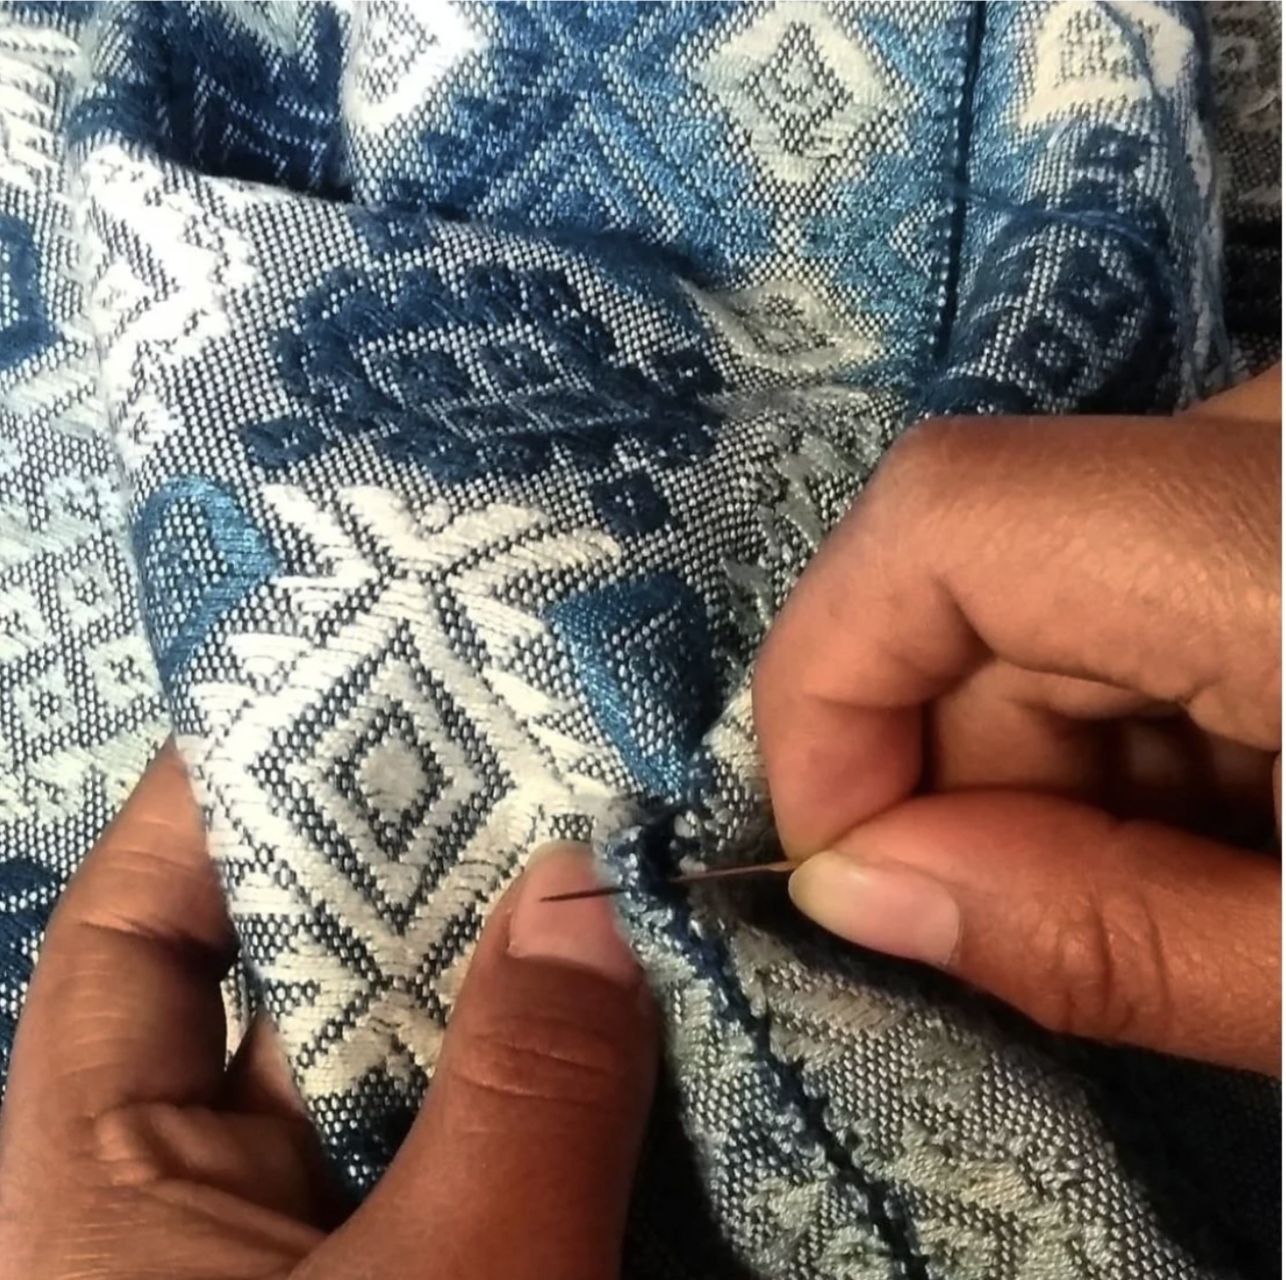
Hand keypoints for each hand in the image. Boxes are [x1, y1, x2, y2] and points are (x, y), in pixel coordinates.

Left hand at [0, 745, 656, 1278]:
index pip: (126, 947)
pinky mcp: (443, 1272)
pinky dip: (560, 1075)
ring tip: (615, 853)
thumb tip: (587, 882)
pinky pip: (491, 1143)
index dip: (209, 811)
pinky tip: (653, 999)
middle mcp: (208, 1215)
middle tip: (531, 757)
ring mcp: (337, 1251)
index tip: (334, 695)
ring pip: (415, 1070)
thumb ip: (522, 1089)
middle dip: (415, 882)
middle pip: (296, 992)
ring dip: (515, 978)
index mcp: (112, 1201)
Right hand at [754, 367, 1281, 1074]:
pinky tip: (1223, 810)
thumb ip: (1107, 936)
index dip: (832, 683)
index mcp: (1275, 544)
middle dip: (943, 764)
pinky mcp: (1278, 481)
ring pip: (1042, 580)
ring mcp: (1278, 448)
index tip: (840, 863)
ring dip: (1046, 755)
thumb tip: (854, 891)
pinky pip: (1125, 575)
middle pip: (978, 571)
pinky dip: (1123, 715)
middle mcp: (1271, 440)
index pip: (945, 520)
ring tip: (1173, 886)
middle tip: (1012, 925)